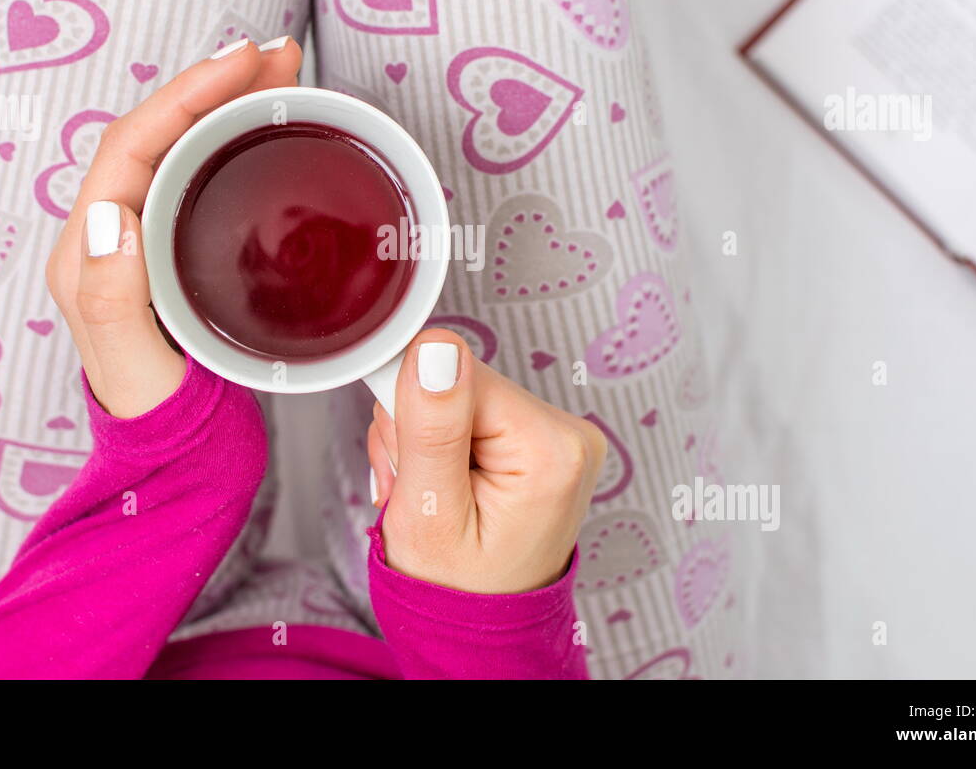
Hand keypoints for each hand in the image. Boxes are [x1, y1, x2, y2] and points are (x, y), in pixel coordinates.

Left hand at [45, 39, 301, 417]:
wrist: (180, 467)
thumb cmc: (163, 425)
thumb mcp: (137, 371)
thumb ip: (111, 298)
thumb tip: (109, 214)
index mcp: (89, 254)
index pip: (132, 145)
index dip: (186, 94)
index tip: (244, 62)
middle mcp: (109, 240)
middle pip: (156, 135)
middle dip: (213, 85)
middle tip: (279, 56)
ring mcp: (144, 247)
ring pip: (179, 151)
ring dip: (226, 106)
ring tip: (282, 79)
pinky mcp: (178, 257)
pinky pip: (200, 180)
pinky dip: (236, 144)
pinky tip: (269, 136)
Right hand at [368, 329, 606, 593]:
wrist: (477, 628)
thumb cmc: (455, 589)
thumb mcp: (429, 515)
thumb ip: (430, 429)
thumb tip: (435, 347)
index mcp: (552, 449)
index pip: (458, 373)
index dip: (413, 412)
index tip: (407, 463)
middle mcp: (568, 432)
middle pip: (458, 380)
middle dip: (417, 430)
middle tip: (416, 491)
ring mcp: (558, 435)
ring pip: (457, 393)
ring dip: (423, 440)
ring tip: (431, 496)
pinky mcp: (539, 437)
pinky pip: (472, 410)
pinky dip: (442, 445)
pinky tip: (445, 484)